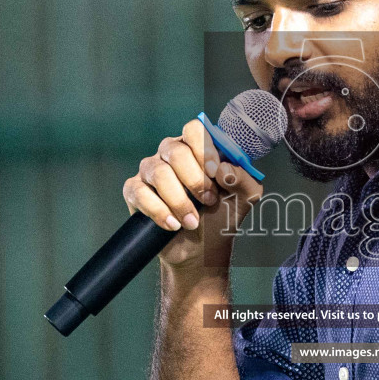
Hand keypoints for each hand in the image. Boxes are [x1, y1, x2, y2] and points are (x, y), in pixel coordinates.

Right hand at [122, 118, 262, 270]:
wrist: (201, 249)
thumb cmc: (220, 216)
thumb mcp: (243, 199)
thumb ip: (243, 180)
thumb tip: (225, 170)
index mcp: (198, 148)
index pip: (194, 130)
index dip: (204, 149)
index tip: (215, 174)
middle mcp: (171, 153)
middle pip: (175, 151)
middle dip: (194, 180)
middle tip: (208, 201)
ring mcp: (151, 170)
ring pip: (158, 173)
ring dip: (179, 201)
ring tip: (193, 222)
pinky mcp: (135, 191)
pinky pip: (139, 192)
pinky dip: (159, 211)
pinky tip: (173, 225)